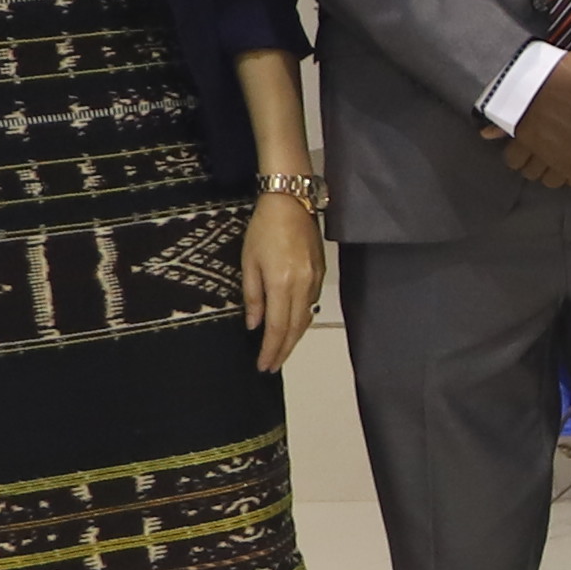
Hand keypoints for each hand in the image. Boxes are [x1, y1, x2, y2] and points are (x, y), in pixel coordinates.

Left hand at [238, 191, 322, 368]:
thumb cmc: (262, 230)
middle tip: (272, 366)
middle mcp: (303, 286)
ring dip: (294, 337)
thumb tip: (254, 324)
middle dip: (284, 350)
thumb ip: (252, 295)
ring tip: (281, 351)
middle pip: (296, 328)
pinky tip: (293, 324)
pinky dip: (302, 319)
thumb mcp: (248, 262)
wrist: (291, 203)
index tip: (264, 366)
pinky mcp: (322, 273)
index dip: (271, 349)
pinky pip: (312, 304)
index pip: (278, 327)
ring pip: (306, 317)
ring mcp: (316, 280)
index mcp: (282, 284)